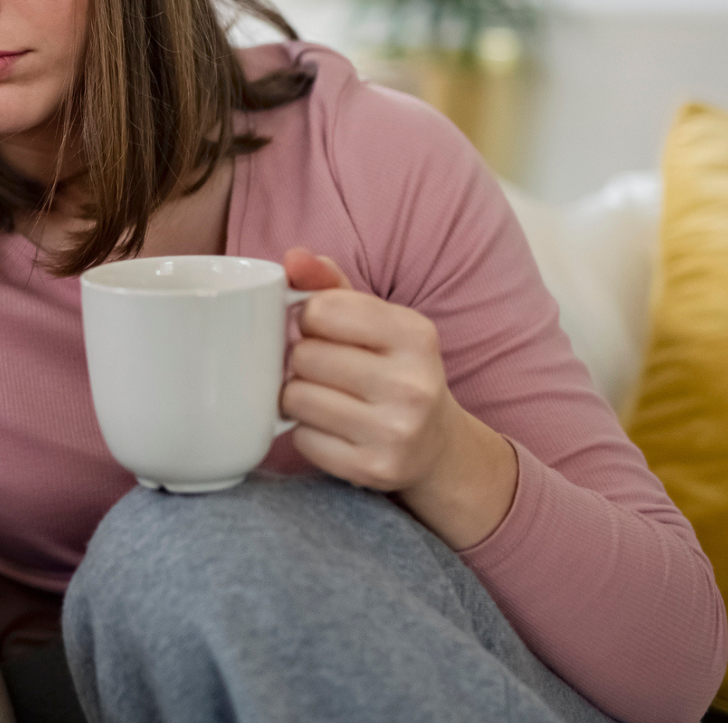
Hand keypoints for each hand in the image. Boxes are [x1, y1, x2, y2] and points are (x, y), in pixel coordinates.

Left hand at [279, 247, 516, 548]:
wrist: (435, 443)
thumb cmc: (391, 368)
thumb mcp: (374, 320)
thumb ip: (328, 283)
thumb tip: (292, 258)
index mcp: (416, 334)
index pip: (320, 310)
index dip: (308, 319)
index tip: (323, 330)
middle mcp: (414, 383)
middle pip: (304, 356)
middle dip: (302, 360)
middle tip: (325, 369)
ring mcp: (397, 431)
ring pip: (296, 398)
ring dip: (298, 396)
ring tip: (326, 396)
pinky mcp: (375, 469)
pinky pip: (302, 439)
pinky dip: (306, 432)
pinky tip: (333, 428)